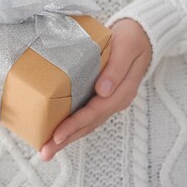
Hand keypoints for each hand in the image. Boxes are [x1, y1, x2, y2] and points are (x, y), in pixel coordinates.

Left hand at [40, 18, 151, 160]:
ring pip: (86, 124)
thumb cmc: (131, 39)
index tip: (57, 135)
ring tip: (47, 150)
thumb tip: (103, 91)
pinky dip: (71, 126)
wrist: (141, 35)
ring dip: (67, 138)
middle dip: (66, 139)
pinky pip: (85, 116)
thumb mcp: (126, 47)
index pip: (94, 112)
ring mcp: (108, 101)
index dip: (75, 124)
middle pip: (88, 124)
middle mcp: (114, 100)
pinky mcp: (100, 97)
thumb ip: (116, 68)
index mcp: (121, 91)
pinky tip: (57, 133)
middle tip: (45, 152)